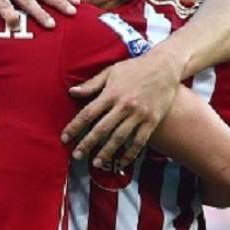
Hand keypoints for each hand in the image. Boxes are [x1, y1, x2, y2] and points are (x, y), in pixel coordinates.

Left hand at [62, 50, 184, 170]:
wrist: (165, 66)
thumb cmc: (135, 67)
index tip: (65, 138)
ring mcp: (139, 114)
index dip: (74, 127)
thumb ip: (92, 84)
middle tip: (76, 155)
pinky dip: (130, 153)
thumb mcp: (111, 71)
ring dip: (107, 152)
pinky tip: (121, 162)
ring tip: (96, 163)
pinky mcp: (152, 120)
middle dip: (87, 144)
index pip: (88, 113)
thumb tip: (71, 92)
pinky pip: (139, 141)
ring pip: (119, 138)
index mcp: (111, 93)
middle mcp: (124, 105)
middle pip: (101, 129)